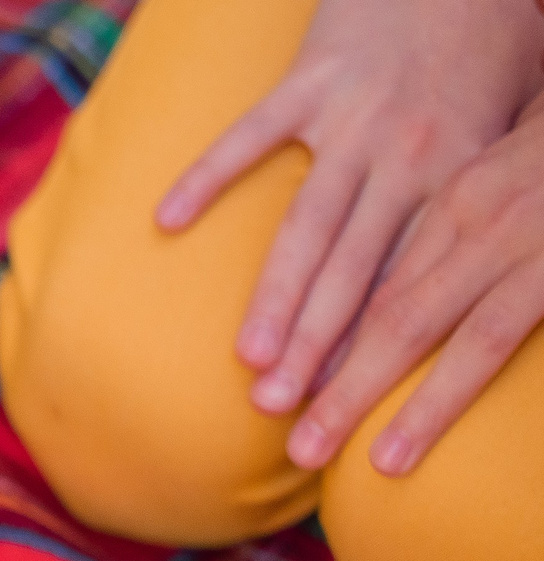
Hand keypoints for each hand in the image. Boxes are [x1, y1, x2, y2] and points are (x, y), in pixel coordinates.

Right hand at [155, 0, 543, 418]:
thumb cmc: (498, 32)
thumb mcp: (524, 116)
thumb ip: (496, 192)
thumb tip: (482, 276)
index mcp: (461, 171)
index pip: (413, 279)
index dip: (379, 348)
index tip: (351, 407)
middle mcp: (406, 153)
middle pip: (355, 269)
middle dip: (320, 345)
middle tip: (287, 408)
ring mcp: (352, 116)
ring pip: (306, 223)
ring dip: (275, 295)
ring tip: (248, 358)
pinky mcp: (309, 77)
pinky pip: (249, 134)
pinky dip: (207, 175)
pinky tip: (167, 219)